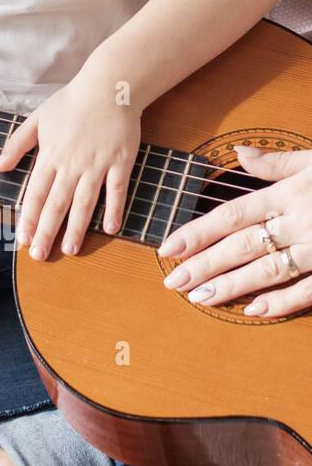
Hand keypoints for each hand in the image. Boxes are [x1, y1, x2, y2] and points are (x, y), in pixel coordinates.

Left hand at [0, 70, 139, 258]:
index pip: (34, 193)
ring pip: (84, 202)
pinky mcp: (120, 162)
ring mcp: (97, 164)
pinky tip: (111, 228)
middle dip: (46, 231)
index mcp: (50, 155)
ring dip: (76, 227)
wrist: (108, 87)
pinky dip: (114, 209)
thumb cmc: (70, 102)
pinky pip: (117, 190)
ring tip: (69, 249)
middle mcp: (71, 164)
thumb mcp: (36, 119)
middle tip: (39, 255)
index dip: (28, 218)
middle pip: (56, 203)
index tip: (22, 239)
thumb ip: (17, 145)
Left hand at [158, 147, 311, 316]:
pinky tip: (254, 311)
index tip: (168, 247)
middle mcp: (299, 222)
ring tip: (199, 297)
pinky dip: (282, 301)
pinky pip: (309, 289)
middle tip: (171, 282)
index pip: (231, 215)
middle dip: (204, 264)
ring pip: (268, 270)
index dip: (197, 231)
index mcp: (288, 194)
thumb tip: (239, 153)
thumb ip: (277, 162)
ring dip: (231, 286)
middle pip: (242, 246)